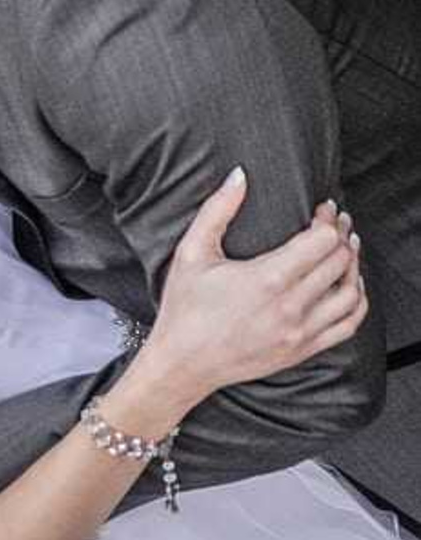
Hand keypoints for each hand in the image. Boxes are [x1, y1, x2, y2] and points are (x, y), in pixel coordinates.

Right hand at [142, 171, 366, 401]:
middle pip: (340, 261)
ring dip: (353, 266)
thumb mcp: (190, 254)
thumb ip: (216, 211)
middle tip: (335, 224)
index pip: (321, 240)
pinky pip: (349, 323)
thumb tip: (238, 176)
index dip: (328, 219)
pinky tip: (347, 286)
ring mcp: (300, 332)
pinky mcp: (303, 349)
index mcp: (266, 279)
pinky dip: (356, 301)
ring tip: (345, 251)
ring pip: (351, 292)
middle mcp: (290, 307)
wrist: (183, 363)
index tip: (323, 209)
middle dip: (343, 236)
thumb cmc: (183, 310)